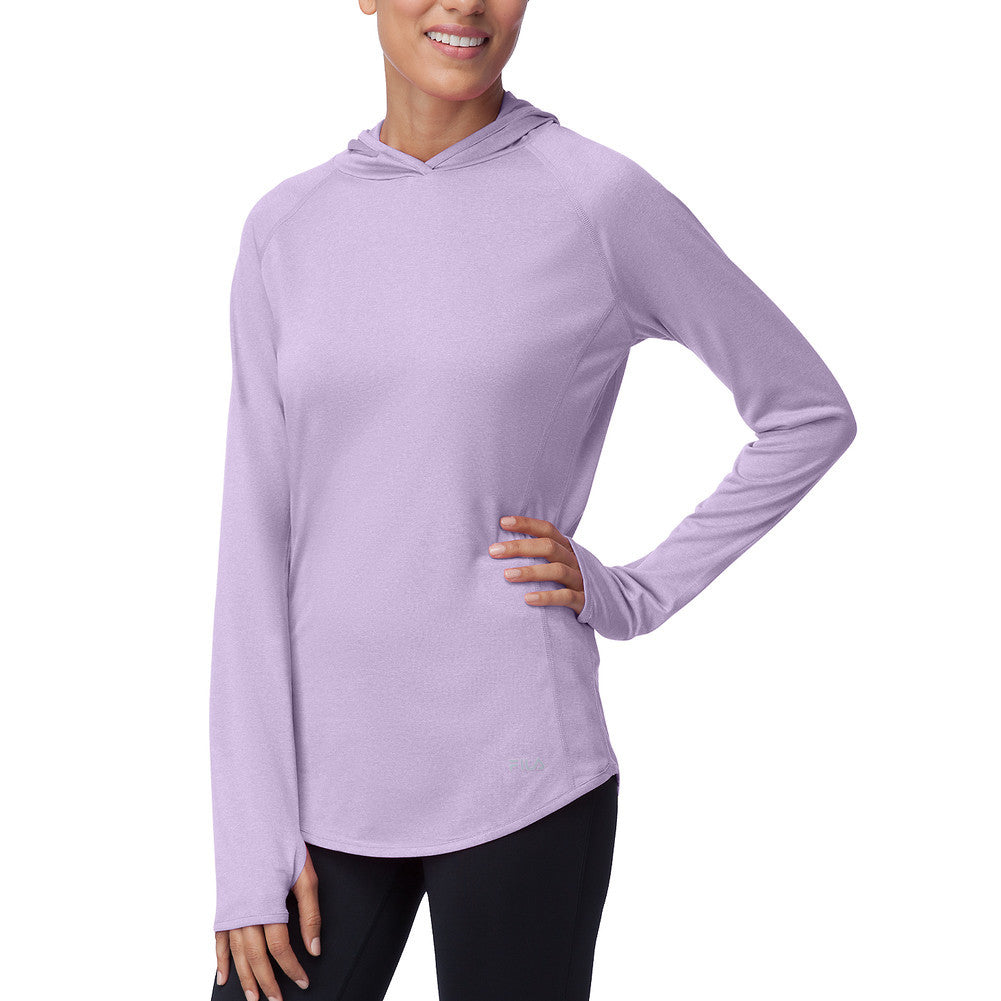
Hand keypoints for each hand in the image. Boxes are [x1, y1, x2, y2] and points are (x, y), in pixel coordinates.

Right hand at [215, 850, 320, 998]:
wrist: (258, 823)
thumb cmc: (284, 847)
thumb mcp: (306, 877)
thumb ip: (310, 914)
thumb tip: (314, 949)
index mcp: (268, 904)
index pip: (280, 948)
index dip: (292, 968)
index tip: (303, 980)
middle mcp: (246, 911)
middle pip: (256, 957)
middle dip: (268, 982)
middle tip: (277, 1000)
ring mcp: (232, 909)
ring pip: (237, 953)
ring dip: (245, 978)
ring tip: (254, 997)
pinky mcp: (225, 905)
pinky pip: (220, 939)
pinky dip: (220, 960)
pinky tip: (223, 977)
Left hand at [490, 516, 584, 613]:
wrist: (612, 600)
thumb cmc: (574, 579)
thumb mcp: (563, 561)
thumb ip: (542, 554)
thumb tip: (504, 547)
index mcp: (567, 548)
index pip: (547, 529)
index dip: (526, 524)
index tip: (503, 522)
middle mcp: (574, 560)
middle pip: (548, 547)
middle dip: (520, 547)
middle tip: (494, 551)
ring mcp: (580, 579)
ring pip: (556, 570)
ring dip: (530, 571)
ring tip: (507, 575)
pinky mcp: (584, 600)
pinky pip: (565, 597)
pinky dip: (546, 597)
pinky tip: (527, 599)